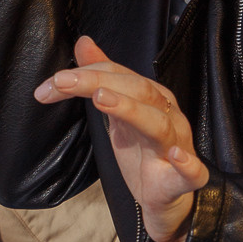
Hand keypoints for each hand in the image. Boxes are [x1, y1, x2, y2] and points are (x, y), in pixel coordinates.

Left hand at [34, 36, 207, 241]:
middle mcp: (168, 115)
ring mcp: (178, 145)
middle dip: (97, 82)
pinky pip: (193, 171)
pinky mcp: (185, 179)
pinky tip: (176, 155)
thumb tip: (84, 42)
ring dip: (131, 110)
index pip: (118, 75)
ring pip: (159, 124)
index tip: (49, 84)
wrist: (166, 198)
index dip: (84, 74)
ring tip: (102, 100)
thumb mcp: (118, 111)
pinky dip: (187, 163)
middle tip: (62, 82)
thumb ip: (103, 76)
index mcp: (152, 98)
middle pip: (138, 91)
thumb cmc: (144, 151)